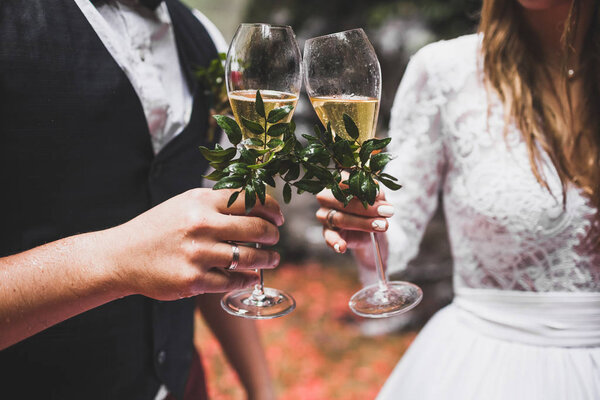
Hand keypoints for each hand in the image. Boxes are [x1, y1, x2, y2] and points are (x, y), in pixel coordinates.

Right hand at [107, 188, 283, 299]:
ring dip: (267, 260)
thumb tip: (257, 205)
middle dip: (273, 236)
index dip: (272, 210)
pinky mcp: (193, 281)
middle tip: (275, 239)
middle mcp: (201, 226)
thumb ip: (217, 202)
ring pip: (250, 258)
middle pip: (257, 229)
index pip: (251, 200)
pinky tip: (251, 276)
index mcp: (202, 202)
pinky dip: (247, 279)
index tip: (278, 219)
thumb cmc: (159, 228)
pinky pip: (232, 281)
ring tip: (272, 259)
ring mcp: (198, 255)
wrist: (121, 256)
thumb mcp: (185, 203)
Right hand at [316, 188, 393, 253]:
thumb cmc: (371, 206)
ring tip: (381, 225)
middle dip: (366, 207)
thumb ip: (375, 193)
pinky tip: (342, 247)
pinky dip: (335, 242)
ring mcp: (324, 214)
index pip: (343, 181)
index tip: (378, 194)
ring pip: (340, 219)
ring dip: (362, 223)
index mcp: (337, 183)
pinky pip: (329, 237)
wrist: (370, 228)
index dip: (360, 187)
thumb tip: (376, 193)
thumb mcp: (377, 197)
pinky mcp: (327, 231)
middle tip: (388, 211)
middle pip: (342, 201)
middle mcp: (326, 197)